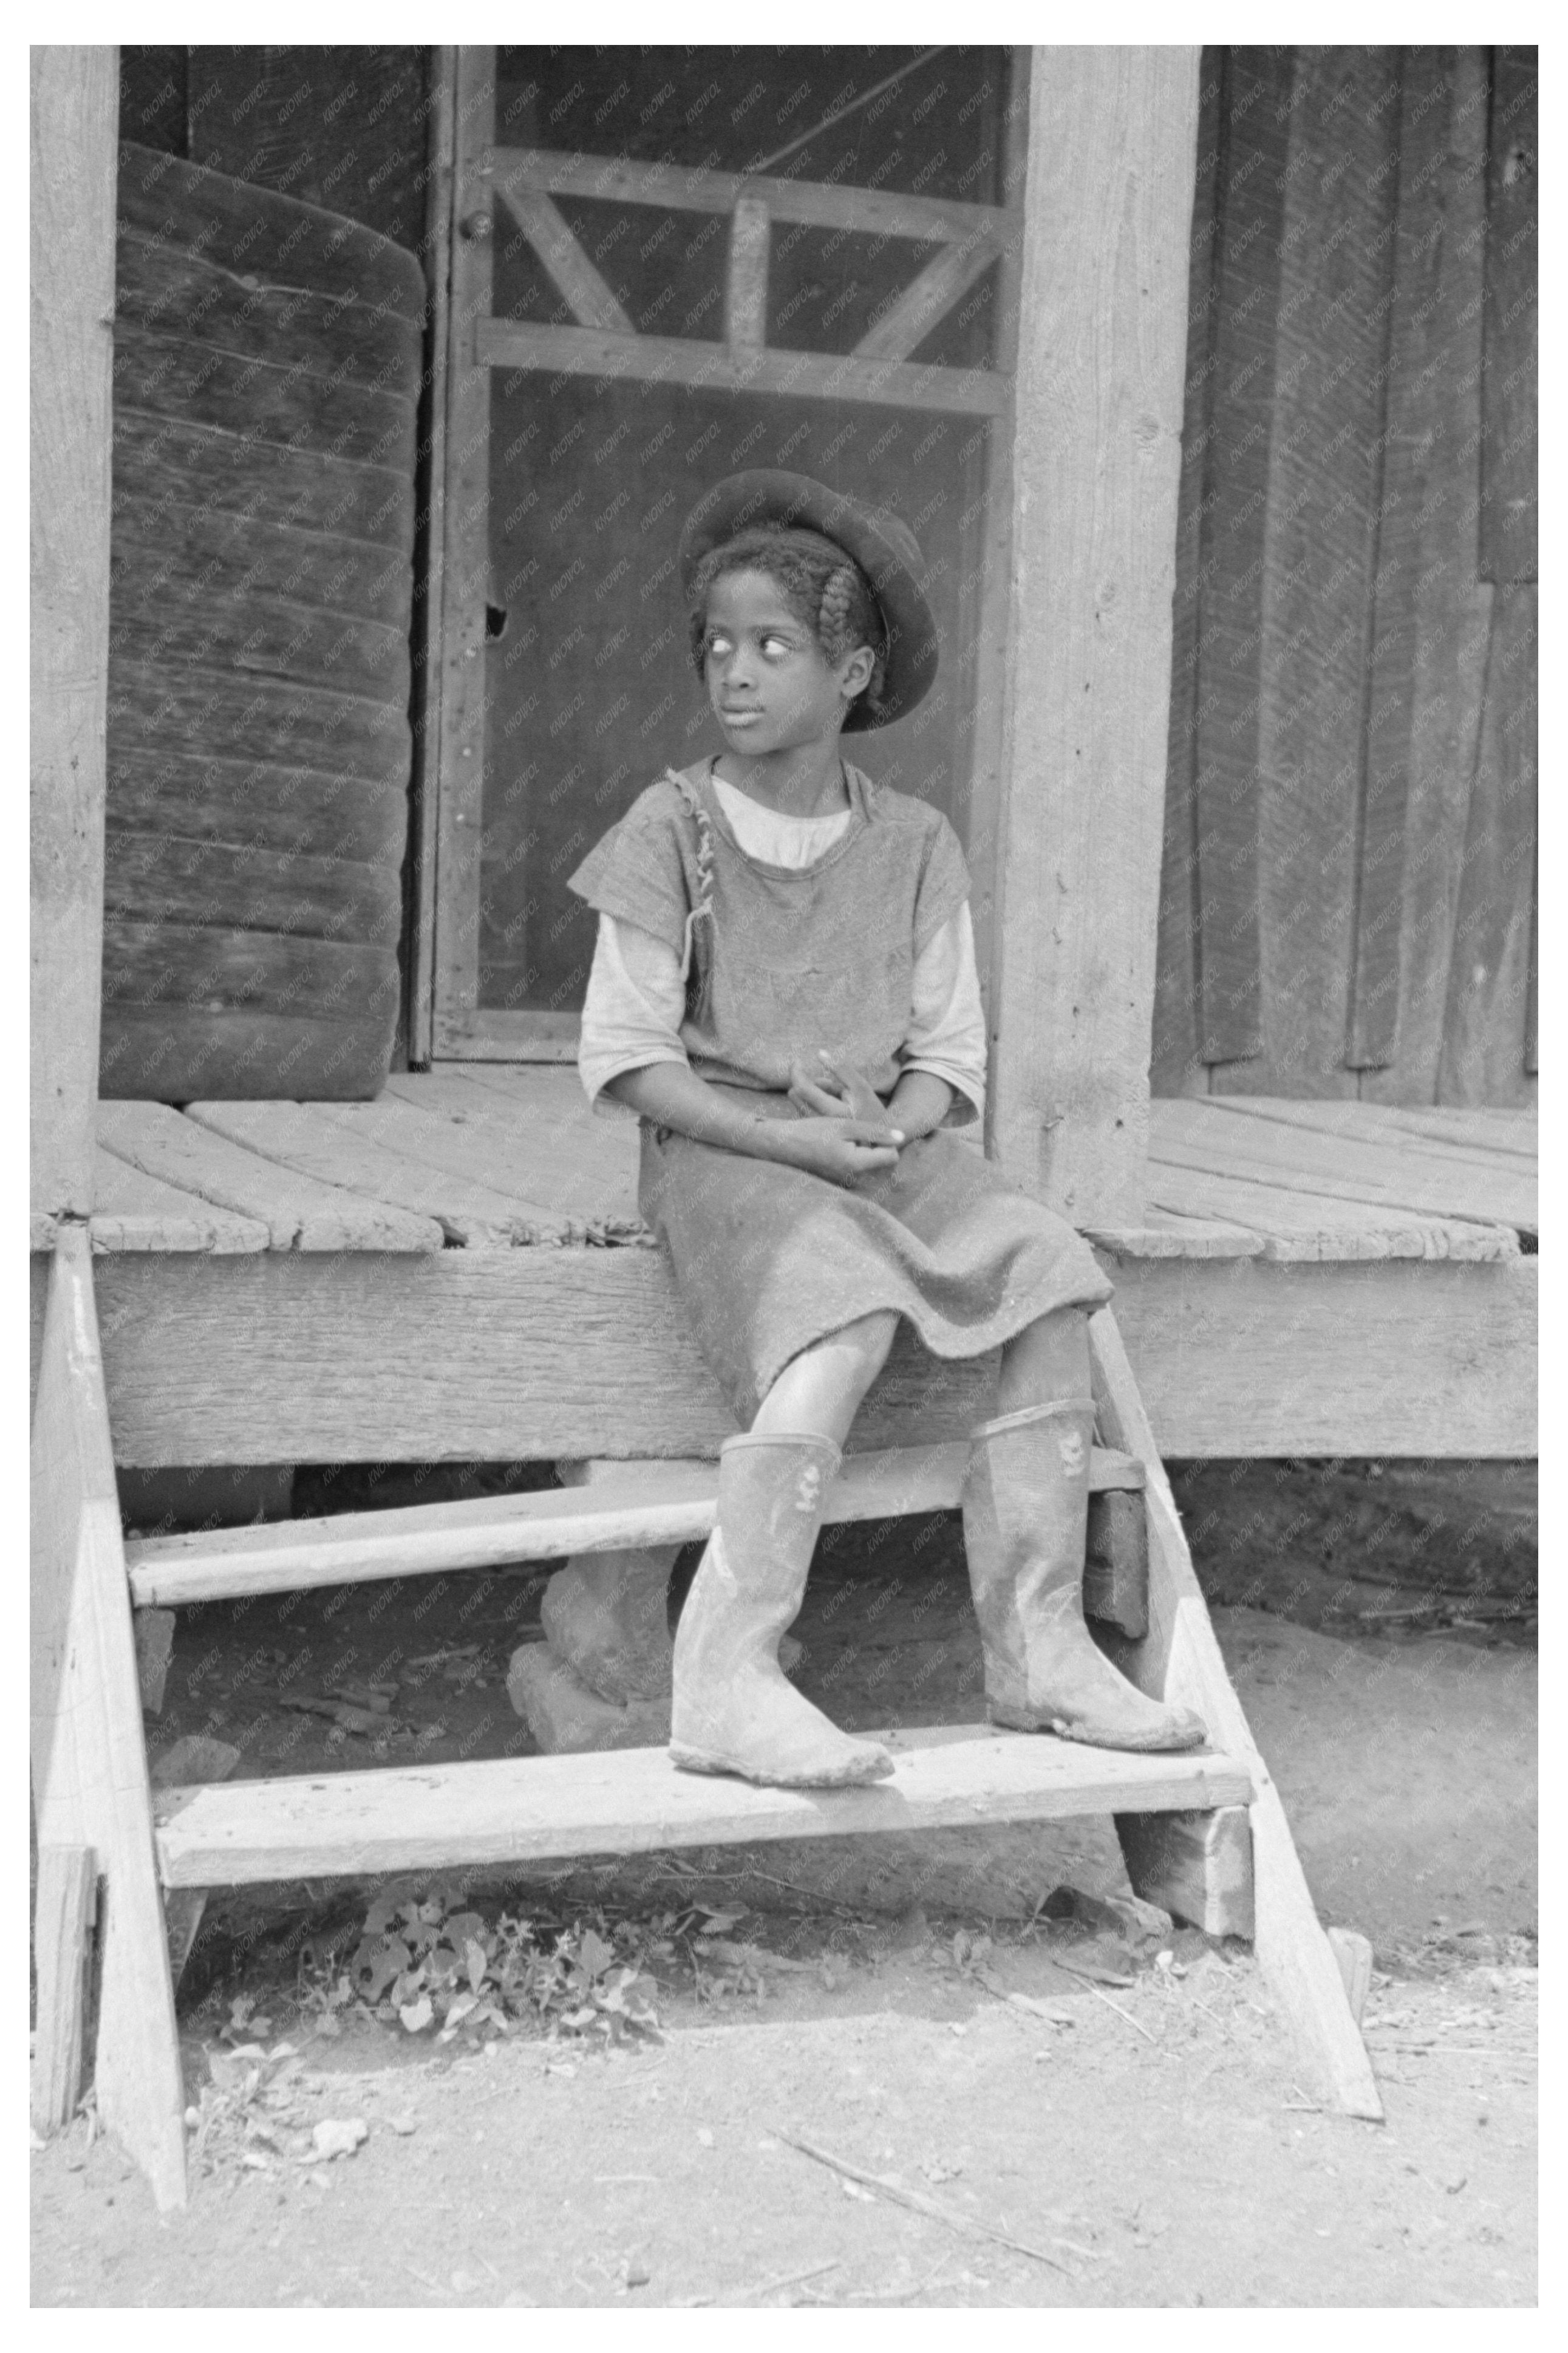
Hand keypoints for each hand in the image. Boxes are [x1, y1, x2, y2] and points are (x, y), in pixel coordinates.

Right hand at [764, 1114, 903, 1187]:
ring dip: (866, 1152)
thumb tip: (902, 1137)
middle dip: (878, 1148)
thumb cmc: (813, 1131)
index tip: (872, 1130)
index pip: (892, 1156)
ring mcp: (847, 1184)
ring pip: (872, 1166)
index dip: (887, 1141)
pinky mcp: (840, 1183)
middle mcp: (855, 1180)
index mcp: (858, 1165)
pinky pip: (859, 1170)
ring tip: (849, 1140)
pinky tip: (841, 1148)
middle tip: (860, 1134)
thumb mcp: (846, 1125)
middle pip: (884, 1163)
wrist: (782, 1146)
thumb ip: (875, 1132)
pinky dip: (855, 1158)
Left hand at [788, 1052, 898, 1134]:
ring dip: (811, 1094)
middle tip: (828, 1084)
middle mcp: (819, 1124)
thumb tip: (819, 1053)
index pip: (803, 1088)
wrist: (878, 1143)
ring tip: (836, 1097)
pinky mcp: (814, 1136)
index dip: (796, 1071)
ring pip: (799, 1103)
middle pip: (796, 1095)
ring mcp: (815, 1132)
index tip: (797, 1061)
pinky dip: (813, 1105)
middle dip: (806, 1083)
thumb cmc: (871, 1111)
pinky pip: (804, 1113)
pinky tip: (832, 1108)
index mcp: (832, 1111)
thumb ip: (841, 1069)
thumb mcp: (861, 1087)